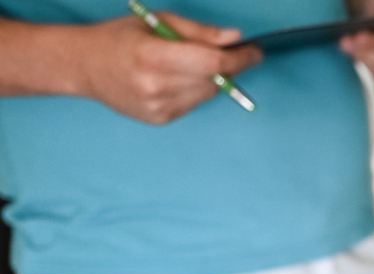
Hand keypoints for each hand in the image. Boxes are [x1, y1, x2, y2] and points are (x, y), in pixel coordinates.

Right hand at [79, 13, 261, 124]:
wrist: (84, 66)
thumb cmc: (121, 38)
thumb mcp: (158, 21)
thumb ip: (199, 32)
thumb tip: (235, 38)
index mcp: (153, 55)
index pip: (212, 63)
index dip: (240, 58)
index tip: (255, 50)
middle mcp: (155, 85)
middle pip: (215, 80)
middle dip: (232, 66)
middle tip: (234, 53)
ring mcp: (157, 106)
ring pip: (208, 93)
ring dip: (213, 79)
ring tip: (192, 63)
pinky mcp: (159, 118)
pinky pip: (194, 103)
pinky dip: (195, 90)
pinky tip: (176, 78)